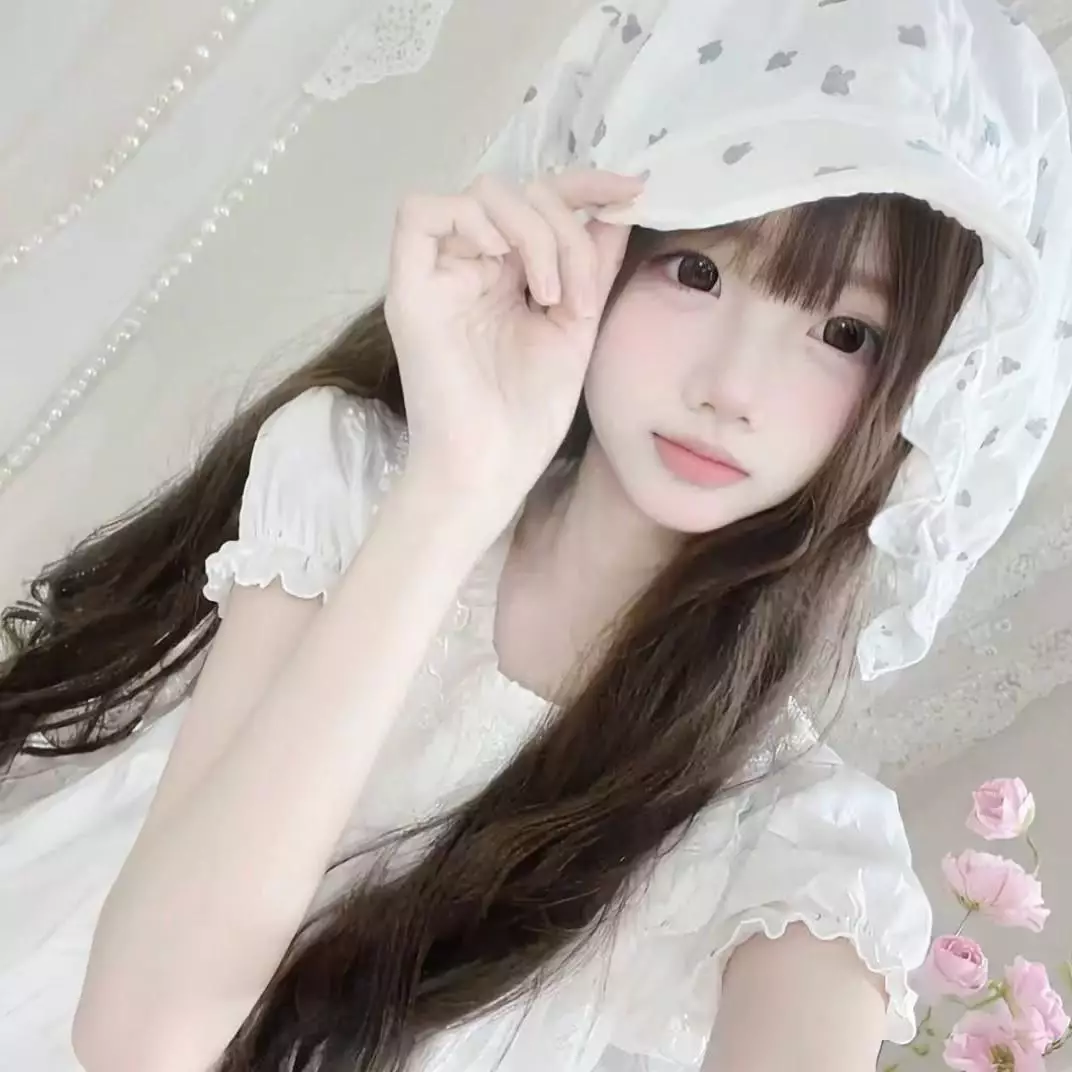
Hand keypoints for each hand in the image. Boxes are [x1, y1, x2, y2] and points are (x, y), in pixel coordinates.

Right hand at [383, 168, 642, 515]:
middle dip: (566, 230)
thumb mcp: (578, 327)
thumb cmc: (529, 416)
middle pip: (520, 192)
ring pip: (483, 194)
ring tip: (551, 296)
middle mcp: (473, 266)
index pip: (542, 201)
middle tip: (580, 298)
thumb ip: (594, 265)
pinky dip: (470, 220)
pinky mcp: (410, 288)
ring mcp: (440, 274)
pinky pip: (421, 212)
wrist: (492, 468)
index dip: (585, 185)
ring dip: (533, 233)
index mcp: (510, 275)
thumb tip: (619, 204)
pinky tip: (499, 261)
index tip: (632, 190)